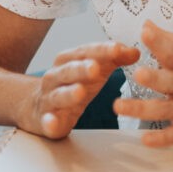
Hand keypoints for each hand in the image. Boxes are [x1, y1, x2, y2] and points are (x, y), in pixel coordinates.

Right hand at [25, 41, 139, 139]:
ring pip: (58, 95)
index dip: (101, 50)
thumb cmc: (72, 84)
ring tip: (80, 92)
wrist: (36, 105)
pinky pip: (47, 121)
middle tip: (95, 68)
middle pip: (69, 70)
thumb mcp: (94, 70)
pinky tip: (52, 122)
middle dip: (81, 68)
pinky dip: (49, 122)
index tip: (118, 49)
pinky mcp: (46, 120)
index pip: (86, 52)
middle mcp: (56, 76)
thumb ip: (114, 59)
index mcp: (69, 60)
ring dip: (68, 93)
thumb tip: (136, 51)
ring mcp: (49, 98)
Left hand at [114, 21, 172, 152]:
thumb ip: (171, 45)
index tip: (145, 31)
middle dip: (155, 78)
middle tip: (138, 74)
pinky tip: (145, 139)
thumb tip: (148, 24)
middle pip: (172, 81)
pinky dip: (161, 138)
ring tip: (120, 106)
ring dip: (143, 109)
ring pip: (166, 109)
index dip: (160, 42)